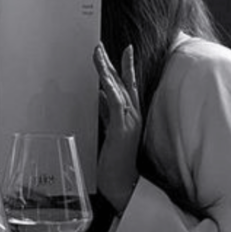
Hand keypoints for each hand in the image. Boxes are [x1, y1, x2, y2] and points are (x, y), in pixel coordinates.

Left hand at [94, 43, 141, 213]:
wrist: (123, 184)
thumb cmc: (116, 161)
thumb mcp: (110, 131)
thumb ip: (107, 113)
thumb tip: (100, 96)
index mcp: (130, 116)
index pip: (129, 86)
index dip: (126, 66)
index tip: (125, 50)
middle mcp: (133, 116)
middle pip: (123, 82)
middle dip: (112, 62)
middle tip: (99, 46)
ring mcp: (130, 122)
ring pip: (118, 88)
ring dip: (107, 70)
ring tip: (97, 54)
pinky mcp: (122, 130)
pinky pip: (115, 104)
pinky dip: (109, 89)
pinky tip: (103, 79)